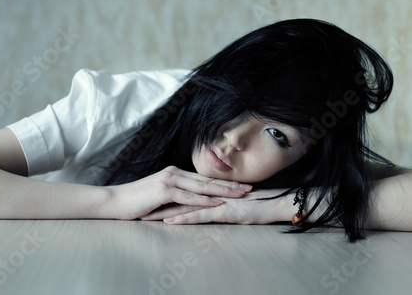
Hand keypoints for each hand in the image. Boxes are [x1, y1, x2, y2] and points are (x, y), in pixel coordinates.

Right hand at [108, 166, 252, 219]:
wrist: (116, 201)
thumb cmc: (136, 201)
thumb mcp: (158, 195)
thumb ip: (175, 195)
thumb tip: (190, 201)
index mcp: (174, 173)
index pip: (204, 178)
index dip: (224, 182)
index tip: (240, 185)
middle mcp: (174, 173)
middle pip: (208, 180)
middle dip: (230, 184)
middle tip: (249, 188)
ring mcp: (169, 180)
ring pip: (202, 186)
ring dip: (224, 191)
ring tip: (241, 195)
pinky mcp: (164, 190)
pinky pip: (189, 196)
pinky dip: (205, 200)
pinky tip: (218, 203)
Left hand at [140, 188, 293, 224]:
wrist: (273, 203)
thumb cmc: (254, 204)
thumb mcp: (230, 202)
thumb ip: (215, 201)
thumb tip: (203, 204)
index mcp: (209, 192)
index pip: (183, 193)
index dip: (165, 196)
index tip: (148, 199)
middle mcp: (209, 194)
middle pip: (178, 197)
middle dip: (158, 202)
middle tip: (139, 206)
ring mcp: (215, 202)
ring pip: (183, 206)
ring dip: (163, 211)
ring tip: (145, 216)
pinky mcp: (222, 212)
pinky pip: (199, 215)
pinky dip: (182, 218)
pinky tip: (169, 221)